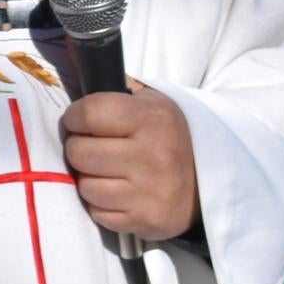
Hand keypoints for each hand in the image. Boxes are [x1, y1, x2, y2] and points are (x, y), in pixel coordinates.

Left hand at [59, 83, 200, 240]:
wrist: (208, 180)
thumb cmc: (168, 135)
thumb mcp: (152, 102)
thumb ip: (115, 88)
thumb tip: (75, 62)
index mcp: (152, 119)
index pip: (90, 113)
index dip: (75, 117)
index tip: (80, 121)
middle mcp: (152, 156)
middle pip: (80, 152)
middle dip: (79, 148)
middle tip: (93, 147)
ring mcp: (149, 193)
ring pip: (85, 186)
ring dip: (89, 179)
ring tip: (107, 171)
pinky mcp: (145, 221)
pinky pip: (98, 213)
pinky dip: (101, 204)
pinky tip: (118, 192)